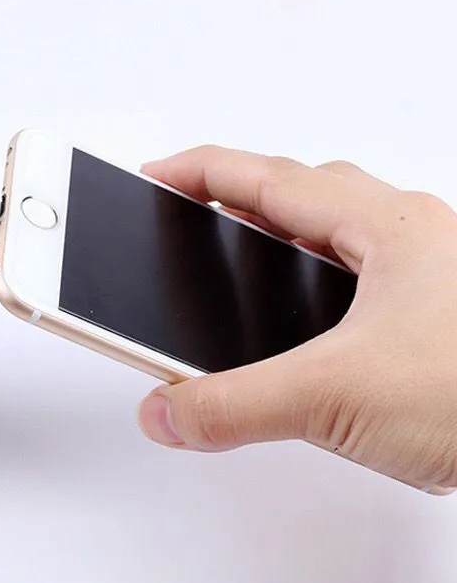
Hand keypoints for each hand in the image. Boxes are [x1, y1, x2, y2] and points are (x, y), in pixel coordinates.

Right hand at [137, 146, 456, 493]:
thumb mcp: (337, 397)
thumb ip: (234, 405)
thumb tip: (167, 412)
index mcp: (384, 227)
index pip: (264, 177)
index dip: (197, 170)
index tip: (154, 176)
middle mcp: (413, 236)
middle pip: (304, 189)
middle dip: (238, 194)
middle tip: (194, 209)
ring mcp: (433, 271)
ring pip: (342, 227)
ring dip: (286, 230)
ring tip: (244, 251)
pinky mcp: (443, 311)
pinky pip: (368, 270)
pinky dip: (324, 275)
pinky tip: (315, 315)